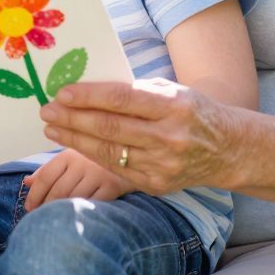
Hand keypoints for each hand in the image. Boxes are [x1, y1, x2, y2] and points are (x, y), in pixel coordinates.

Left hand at [22, 149, 133, 209]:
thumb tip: (26, 182)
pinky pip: (92, 204)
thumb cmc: (93, 161)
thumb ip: (48, 170)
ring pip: (73, 200)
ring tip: (56, 222)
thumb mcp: (70, 159)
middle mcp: (82, 162)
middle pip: (57, 191)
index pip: (45, 177)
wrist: (131, 157)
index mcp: (68, 154)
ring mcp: (98, 174)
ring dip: (62, 213)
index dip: (34, 195)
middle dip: (46, 208)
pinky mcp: (112, 186)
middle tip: (40, 220)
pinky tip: (78, 218)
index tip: (29, 208)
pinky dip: (82, 212)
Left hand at [38, 78, 238, 196]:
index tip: (62, 93)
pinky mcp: (157, 184)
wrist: (227, 150)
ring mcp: (163, 164)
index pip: (121, 99)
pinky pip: (117, 169)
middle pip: (110, 128)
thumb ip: (136, 90)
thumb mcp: (172, 90)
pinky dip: (93, 156)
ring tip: (53, 129)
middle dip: (73, 119)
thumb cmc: (193, 111)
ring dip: (75, 140)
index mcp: (174, 106)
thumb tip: (89, 89)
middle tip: (47, 111)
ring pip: (109, 152)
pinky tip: (76, 145)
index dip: (88, 96)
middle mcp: (169, 137)